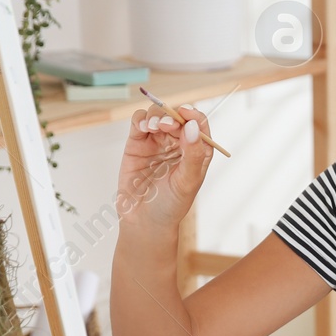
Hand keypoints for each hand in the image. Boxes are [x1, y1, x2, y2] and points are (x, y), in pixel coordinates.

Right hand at [116, 104, 213, 236]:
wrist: (144, 221)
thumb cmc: (171, 205)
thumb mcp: (188, 181)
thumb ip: (193, 154)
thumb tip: (192, 126)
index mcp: (196, 150)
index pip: (198, 124)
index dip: (193, 115)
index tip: (186, 114)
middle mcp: (177, 143)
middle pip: (176, 116)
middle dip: (172, 116)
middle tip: (167, 126)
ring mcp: (156, 142)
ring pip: (157, 115)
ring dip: (156, 115)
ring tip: (154, 127)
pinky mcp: (137, 144)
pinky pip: (139, 123)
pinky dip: (141, 119)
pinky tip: (143, 128)